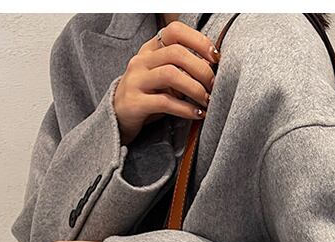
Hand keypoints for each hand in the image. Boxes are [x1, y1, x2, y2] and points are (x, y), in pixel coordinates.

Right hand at [113, 19, 219, 145]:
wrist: (118, 116)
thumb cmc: (149, 96)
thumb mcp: (164, 77)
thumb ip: (183, 69)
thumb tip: (214, 68)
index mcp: (150, 50)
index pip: (175, 31)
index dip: (198, 41)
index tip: (215, 57)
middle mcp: (141, 61)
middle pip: (176, 53)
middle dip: (201, 69)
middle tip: (213, 85)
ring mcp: (136, 81)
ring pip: (170, 75)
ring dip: (195, 89)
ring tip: (206, 101)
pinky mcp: (135, 103)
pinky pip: (164, 102)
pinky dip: (186, 109)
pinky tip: (198, 114)